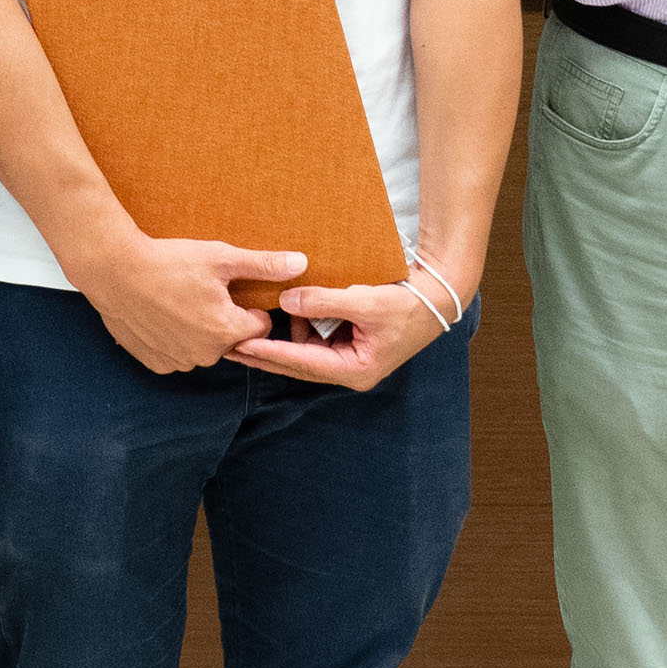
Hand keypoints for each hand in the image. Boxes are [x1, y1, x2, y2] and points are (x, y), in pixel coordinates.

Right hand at [74, 232, 289, 375]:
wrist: (114, 271)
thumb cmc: (169, 262)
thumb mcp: (221, 257)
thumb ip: (264, 265)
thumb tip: (301, 263)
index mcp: (228, 330)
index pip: (259, 326)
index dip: (249, 305)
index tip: (230, 288)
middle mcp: (207, 354)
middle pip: (231, 338)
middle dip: (223, 318)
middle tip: (201, 290)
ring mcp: (179, 361)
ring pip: (204, 347)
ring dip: (199, 329)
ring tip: (179, 299)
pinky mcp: (157, 363)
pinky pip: (177, 353)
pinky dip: (175, 338)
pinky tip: (162, 314)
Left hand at [229, 279, 449, 392]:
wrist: (437, 296)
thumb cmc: (408, 304)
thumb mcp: (365, 301)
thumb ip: (324, 301)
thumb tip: (286, 301)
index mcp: (354, 370)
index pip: (302, 362)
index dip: (269, 352)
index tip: (241, 344)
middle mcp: (348, 370)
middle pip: (296, 363)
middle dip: (264, 353)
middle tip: (229, 346)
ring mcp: (348, 357)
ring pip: (305, 348)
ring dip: (286, 332)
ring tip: (261, 314)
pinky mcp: (348, 342)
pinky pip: (316, 336)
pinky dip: (302, 322)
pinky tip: (291, 306)